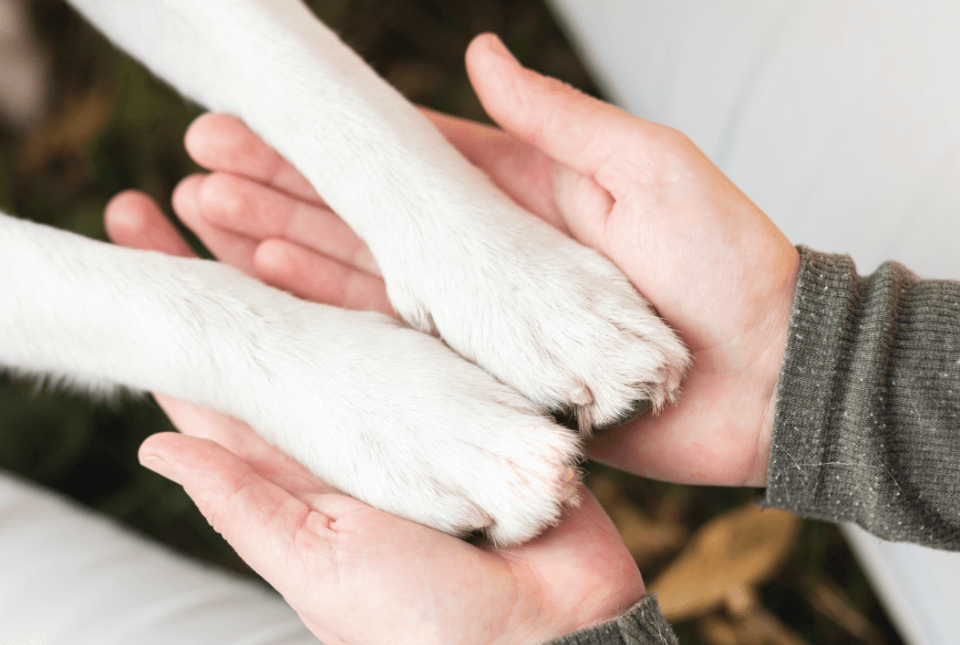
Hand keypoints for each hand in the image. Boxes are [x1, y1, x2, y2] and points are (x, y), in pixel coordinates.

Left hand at [103, 193, 645, 644]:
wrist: (550, 630)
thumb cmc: (429, 622)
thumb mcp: (321, 567)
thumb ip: (248, 506)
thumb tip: (159, 445)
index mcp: (299, 468)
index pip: (221, 381)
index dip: (177, 318)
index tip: (135, 246)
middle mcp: (349, 425)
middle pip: (277, 325)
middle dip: (230, 260)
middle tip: (192, 186)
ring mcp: (408, 400)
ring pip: (342, 305)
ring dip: (298, 243)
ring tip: (258, 183)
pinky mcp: (468, 385)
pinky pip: (418, 314)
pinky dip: (386, 269)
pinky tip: (354, 217)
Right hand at [170, 33, 798, 487]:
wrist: (769, 377)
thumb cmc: (727, 268)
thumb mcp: (654, 169)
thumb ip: (562, 122)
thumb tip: (480, 52)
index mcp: (520, 195)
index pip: (403, 161)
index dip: (328, 141)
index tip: (250, 117)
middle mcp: (487, 257)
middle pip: (366, 216)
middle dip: (280, 189)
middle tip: (196, 172)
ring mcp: (480, 320)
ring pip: (364, 279)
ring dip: (284, 251)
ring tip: (207, 225)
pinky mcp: (485, 380)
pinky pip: (397, 350)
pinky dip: (334, 322)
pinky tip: (271, 298)